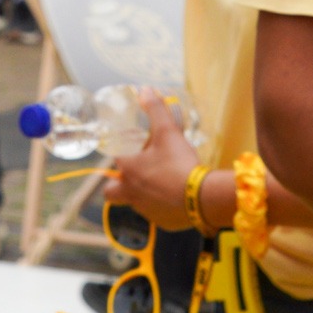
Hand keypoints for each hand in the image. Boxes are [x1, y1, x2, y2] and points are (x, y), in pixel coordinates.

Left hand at [105, 91, 204, 231]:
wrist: (201, 198)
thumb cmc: (179, 163)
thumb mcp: (167, 132)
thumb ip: (156, 110)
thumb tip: (145, 89)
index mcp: (129, 170)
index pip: (113, 159)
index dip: (120, 150)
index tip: (129, 146)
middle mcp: (131, 192)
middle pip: (110, 192)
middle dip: (117, 184)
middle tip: (133, 174)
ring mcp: (146, 210)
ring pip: (134, 203)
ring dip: (142, 194)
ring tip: (162, 182)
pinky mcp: (163, 223)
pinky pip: (156, 214)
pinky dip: (163, 206)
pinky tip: (177, 197)